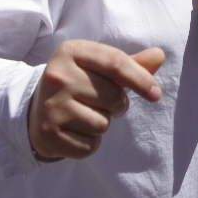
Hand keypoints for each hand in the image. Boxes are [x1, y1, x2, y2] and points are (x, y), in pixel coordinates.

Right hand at [27, 41, 166, 161]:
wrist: (37, 112)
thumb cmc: (78, 85)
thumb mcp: (99, 68)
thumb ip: (130, 64)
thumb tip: (159, 55)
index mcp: (71, 51)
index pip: (116, 62)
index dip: (141, 80)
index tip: (156, 95)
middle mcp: (57, 75)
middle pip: (113, 97)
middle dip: (116, 105)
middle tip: (97, 102)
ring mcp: (51, 105)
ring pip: (103, 124)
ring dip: (101, 124)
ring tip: (83, 116)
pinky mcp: (48, 133)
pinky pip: (90, 146)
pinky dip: (89, 143)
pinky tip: (74, 132)